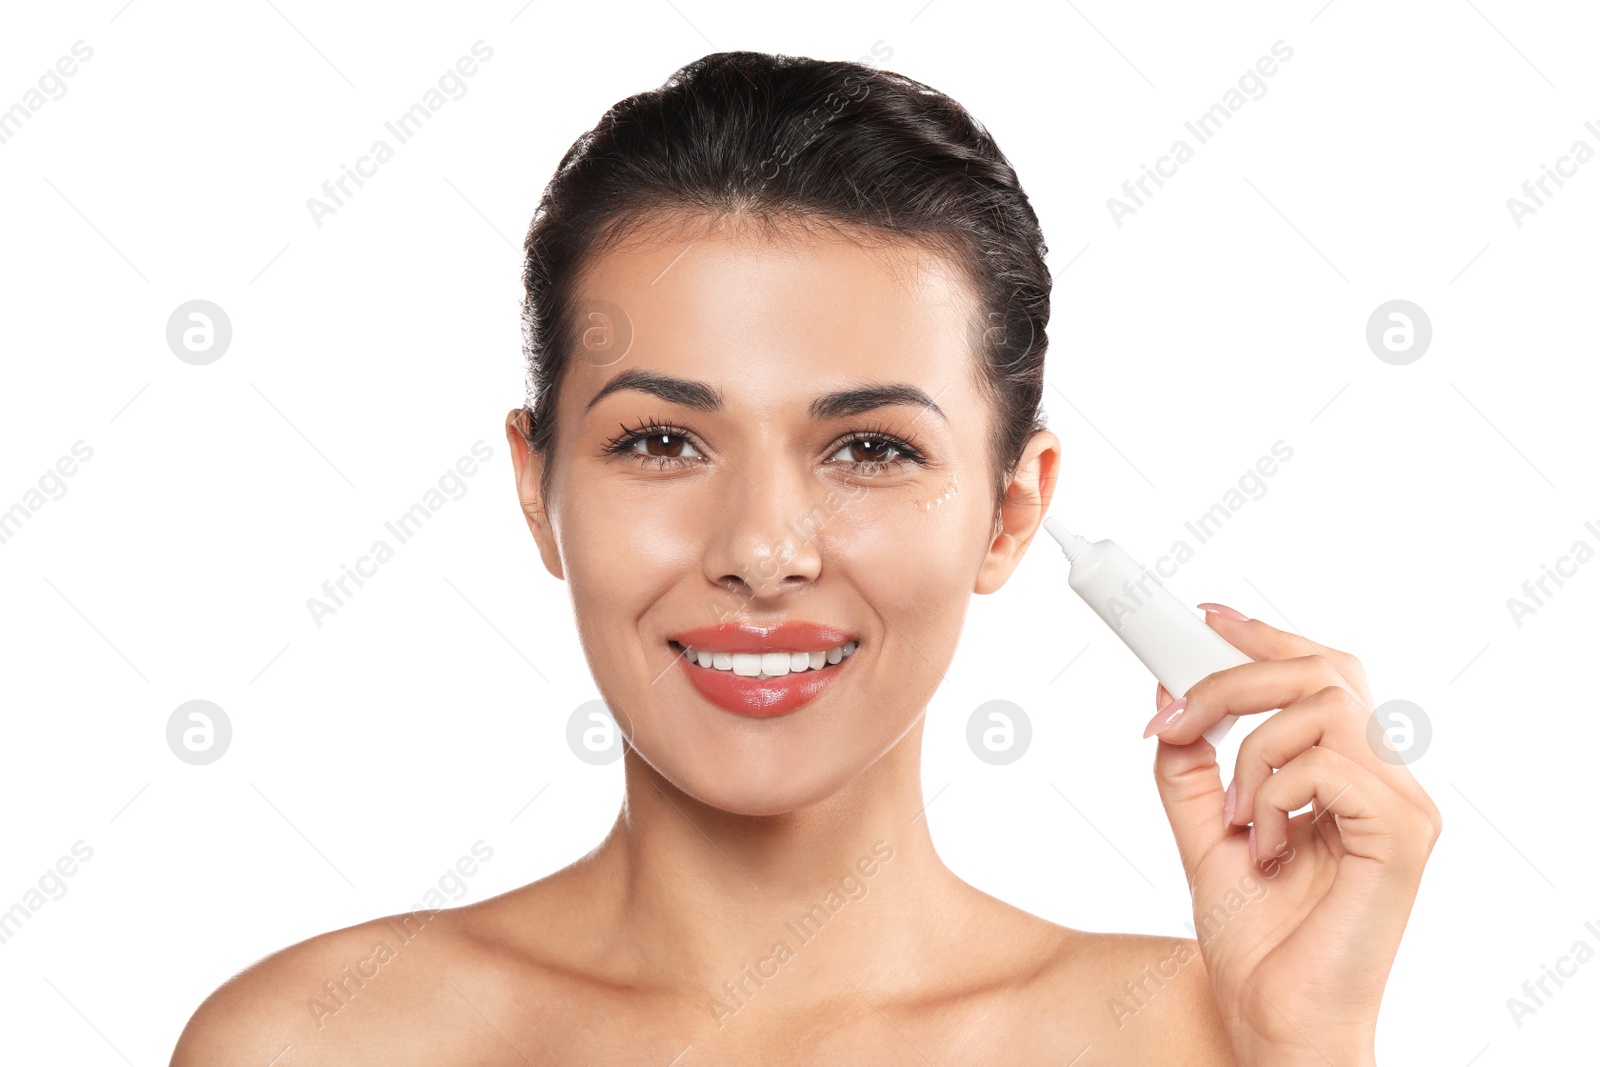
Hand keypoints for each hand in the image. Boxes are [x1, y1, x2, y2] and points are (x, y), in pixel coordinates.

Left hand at [1146, 604, 1441, 1065]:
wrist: (1268, 1015)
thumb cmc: (1254, 936)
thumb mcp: (1201, 831)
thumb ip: (1189, 765)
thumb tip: (1168, 694)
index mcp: (1346, 770)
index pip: (1320, 673)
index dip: (1264, 636)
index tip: (1203, 617)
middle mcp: (1385, 777)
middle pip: (1321, 670)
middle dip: (1232, 680)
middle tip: (1173, 718)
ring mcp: (1402, 803)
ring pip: (1323, 708)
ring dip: (1251, 753)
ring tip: (1234, 820)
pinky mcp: (1404, 834)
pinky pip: (1331, 765)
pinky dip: (1275, 793)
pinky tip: (1264, 845)